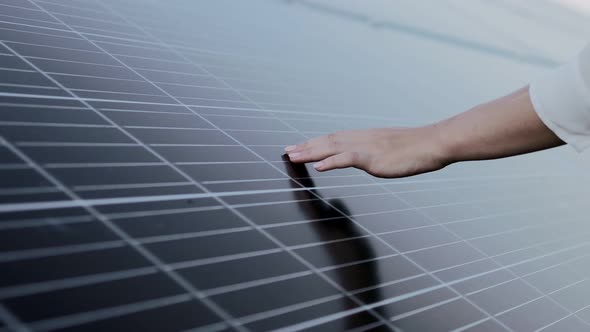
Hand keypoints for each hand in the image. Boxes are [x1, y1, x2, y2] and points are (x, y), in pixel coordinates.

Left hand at [284, 126, 450, 177]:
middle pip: (328, 141)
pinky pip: (348, 158)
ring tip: (293, 156)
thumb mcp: (391, 150)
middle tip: (287, 151)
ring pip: (332, 147)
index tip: (300, 146)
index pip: (334, 139)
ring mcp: (367, 147)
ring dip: (310, 152)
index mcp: (365, 138)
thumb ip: (375, 154)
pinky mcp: (374, 157)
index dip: (316, 143)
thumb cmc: (417, 149)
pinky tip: (319, 166)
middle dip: (306, 146)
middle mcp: (362, 139)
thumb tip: (367, 159)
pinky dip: (332, 161)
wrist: (435, 143)